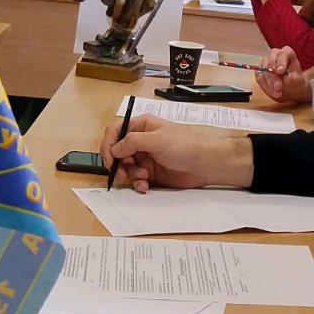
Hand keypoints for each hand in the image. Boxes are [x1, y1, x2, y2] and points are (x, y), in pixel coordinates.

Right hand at [100, 116, 253, 193]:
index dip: (108, 146)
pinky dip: (137, 184)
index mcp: (141, 126)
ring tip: (143, 178)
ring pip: (125, 168)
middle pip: (117, 153)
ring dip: (130, 176)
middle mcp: (141, 141)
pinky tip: (145, 186)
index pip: (115, 132)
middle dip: (118, 165)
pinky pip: (135, 180)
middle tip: (123, 175)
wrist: (205, 164)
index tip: (109, 161)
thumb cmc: (185, 146)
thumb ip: (133, 142)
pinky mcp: (150, 173)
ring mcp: (145, 158)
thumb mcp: (157, 140)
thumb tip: (114, 149)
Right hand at [256, 47, 310, 104]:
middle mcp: (275, 55)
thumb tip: (286, 75)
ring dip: (269, 83)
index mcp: (287, 53)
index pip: (282, 54)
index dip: (280, 62)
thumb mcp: (298, 82)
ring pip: (263, 70)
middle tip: (278, 87)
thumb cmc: (295, 83)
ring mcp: (266, 63)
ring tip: (278, 93)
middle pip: (270, 61)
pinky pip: (259, 78)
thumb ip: (293, 78)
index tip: (280, 72)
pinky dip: (265, 86)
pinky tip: (273, 92)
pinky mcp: (260, 72)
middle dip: (273, 76)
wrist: (290, 91)